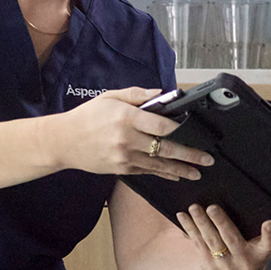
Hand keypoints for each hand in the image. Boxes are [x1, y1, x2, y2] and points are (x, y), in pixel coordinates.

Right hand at [47, 88, 213, 180]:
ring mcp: (124, 157)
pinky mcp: (121, 169)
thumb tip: (161, 94)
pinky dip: (163, 174)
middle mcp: (127, 139)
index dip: (180, 129)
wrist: (63, 141)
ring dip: (181, 169)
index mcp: (126, 118)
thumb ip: (137, 95)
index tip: (195, 130)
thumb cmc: (87, 117)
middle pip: (165, 149)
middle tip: (207, 159)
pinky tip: (176, 175)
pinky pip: (147, 172)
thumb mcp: (110, 97)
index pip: (160, 125)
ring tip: (198, 173)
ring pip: (159, 165)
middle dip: (189, 155)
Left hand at [178, 203, 270, 269]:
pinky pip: (198, 244)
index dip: (270, 234)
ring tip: (194, 208)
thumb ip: (258, 235)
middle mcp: (244, 261)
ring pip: (211, 241)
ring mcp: (225, 266)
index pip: (269, 244)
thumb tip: (239, 205)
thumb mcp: (260, 251)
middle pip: (232, 239)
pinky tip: (183, 216)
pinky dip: (190, 229)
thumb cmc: (250, 260)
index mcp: (260, 255)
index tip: (269, 223)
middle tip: (212, 207)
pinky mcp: (208, 266)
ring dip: (200, 223)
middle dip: (221, 222)